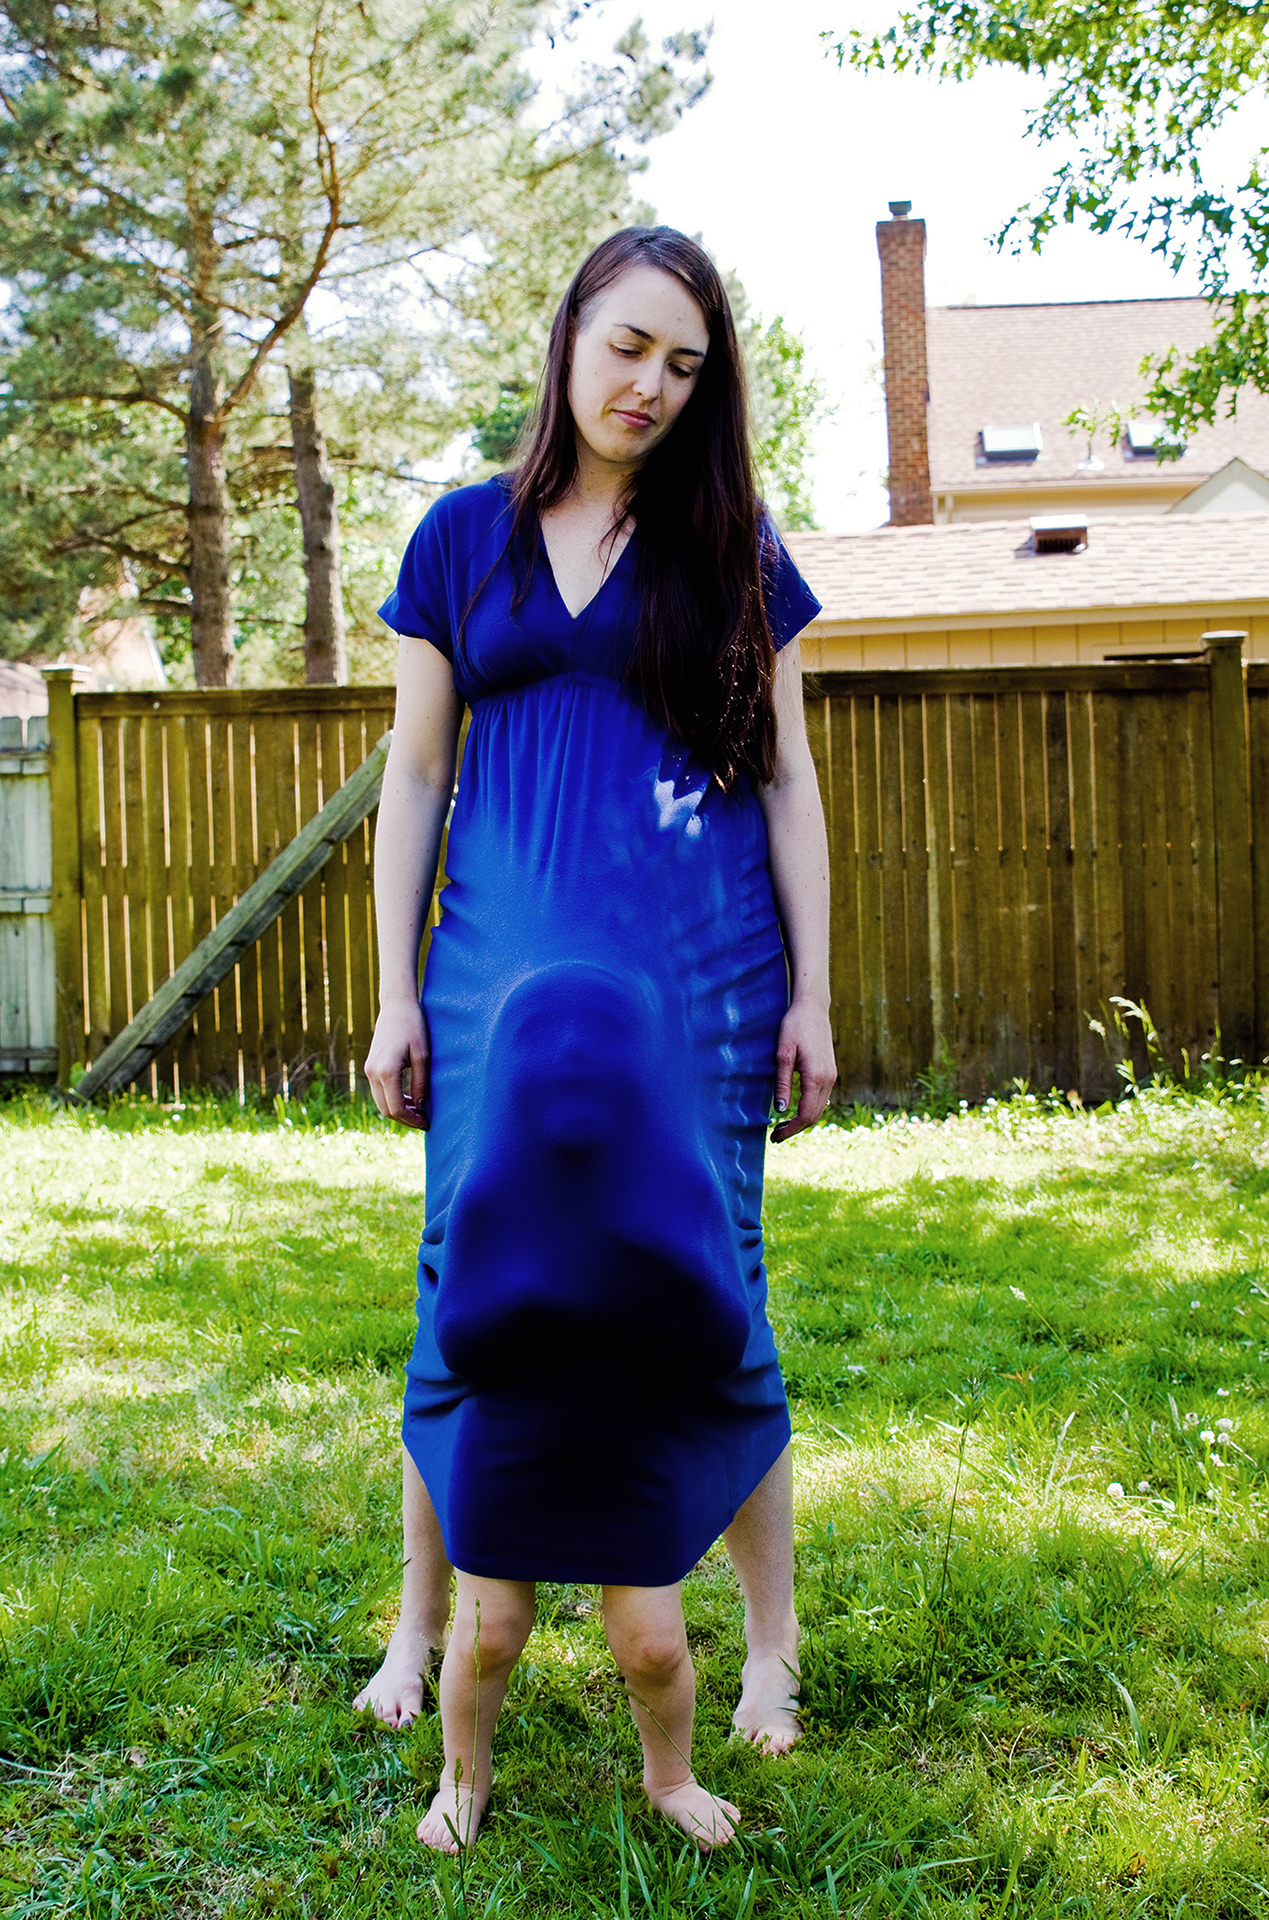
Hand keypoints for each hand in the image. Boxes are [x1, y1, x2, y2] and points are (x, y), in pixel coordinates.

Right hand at [366, 997, 430, 1128]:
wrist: (396, 1006)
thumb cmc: (414, 1027)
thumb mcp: (423, 1056)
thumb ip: (421, 1084)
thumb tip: (421, 1108)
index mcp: (386, 1071)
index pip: (396, 1108)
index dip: (412, 1120)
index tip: (427, 1123)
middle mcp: (373, 1073)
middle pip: (386, 1109)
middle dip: (405, 1119)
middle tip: (425, 1120)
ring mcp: (369, 1070)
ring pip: (381, 1102)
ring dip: (399, 1110)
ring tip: (420, 1111)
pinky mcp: (370, 1067)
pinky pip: (379, 1092)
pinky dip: (393, 1100)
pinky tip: (410, 1099)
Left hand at [770, 998, 835, 1143]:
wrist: (813, 1008)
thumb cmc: (794, 1027)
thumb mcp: (782, 1054)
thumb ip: (783, 1083)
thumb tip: (781, 1110)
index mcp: (816, 1077)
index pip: (806, 1114)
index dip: (790, 1130)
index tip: (774, 1137)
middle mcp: (828, 1080)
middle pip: (814, 1116)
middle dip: (795, 1129)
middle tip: (775, 1136)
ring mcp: (832, 1076)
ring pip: (819, 1109)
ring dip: (802, 1121)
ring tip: (782, 1126)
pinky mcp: (830, 1072)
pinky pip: (821, 1099)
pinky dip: (809, 1110)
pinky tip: (795, 1110)